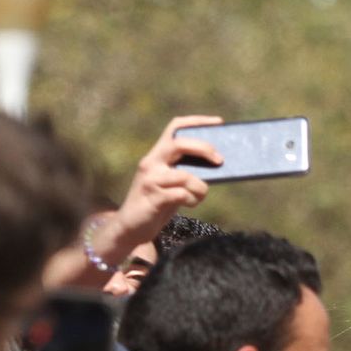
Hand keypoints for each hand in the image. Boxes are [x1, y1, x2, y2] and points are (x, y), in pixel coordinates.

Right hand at [88, 115, 223, 264]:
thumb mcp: (171, 184)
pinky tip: (190, 204)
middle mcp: (151, 162)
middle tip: (220, 161)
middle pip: (180, 144)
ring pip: (186, 175)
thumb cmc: (156, 205)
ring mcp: (151, 179)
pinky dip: (192, 199)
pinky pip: (182, 194)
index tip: (218, 122)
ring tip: (199, 196)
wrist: (130, 228)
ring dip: (201, 187)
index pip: (175, 127)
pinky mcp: (153, 198)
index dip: (197, 121)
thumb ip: (186, 172)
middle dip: (204, 149)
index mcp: (156, 155)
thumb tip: (216, 166)